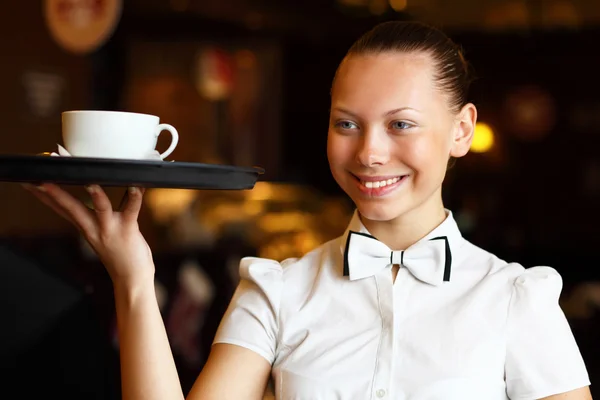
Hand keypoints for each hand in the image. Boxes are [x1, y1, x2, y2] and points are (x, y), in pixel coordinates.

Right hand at [23, 183, 153, 287]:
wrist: (131, 278)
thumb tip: (91, 193)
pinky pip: (131, 211)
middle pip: (71, 208)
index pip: (60, 209)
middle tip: (41, 182)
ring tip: (90, 183)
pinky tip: (135, 186)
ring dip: (96, 196)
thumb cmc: (119, 253)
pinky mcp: (128, 230)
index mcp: (85, 226)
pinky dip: (135, 198)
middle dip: (55, 194)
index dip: (44, 196)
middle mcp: (94, 228)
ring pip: (101, 208)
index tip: (29, 182)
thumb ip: (93, 215)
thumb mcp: (97, 232)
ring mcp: (110, 229)